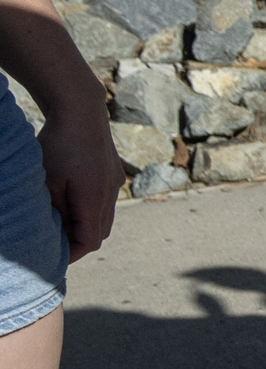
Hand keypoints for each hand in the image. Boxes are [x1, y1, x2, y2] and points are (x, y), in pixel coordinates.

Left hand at [35, 104, 115, 260]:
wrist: (81, 110)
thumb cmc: (58, 144)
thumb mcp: (46, 181)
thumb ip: (52, 209)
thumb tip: (53, 231)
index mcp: (94, 199)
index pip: (89, 241)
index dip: (71, 254)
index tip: (53, 259)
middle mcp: (110, 194)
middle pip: (100, 233)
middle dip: (79, 242)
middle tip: (54, 244)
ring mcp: (115, 183)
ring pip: (105, 217)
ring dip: (86, 225)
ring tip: (62, 222)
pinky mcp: (115, 173)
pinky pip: (107, 201)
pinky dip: (92, 209)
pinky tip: (73, 199)